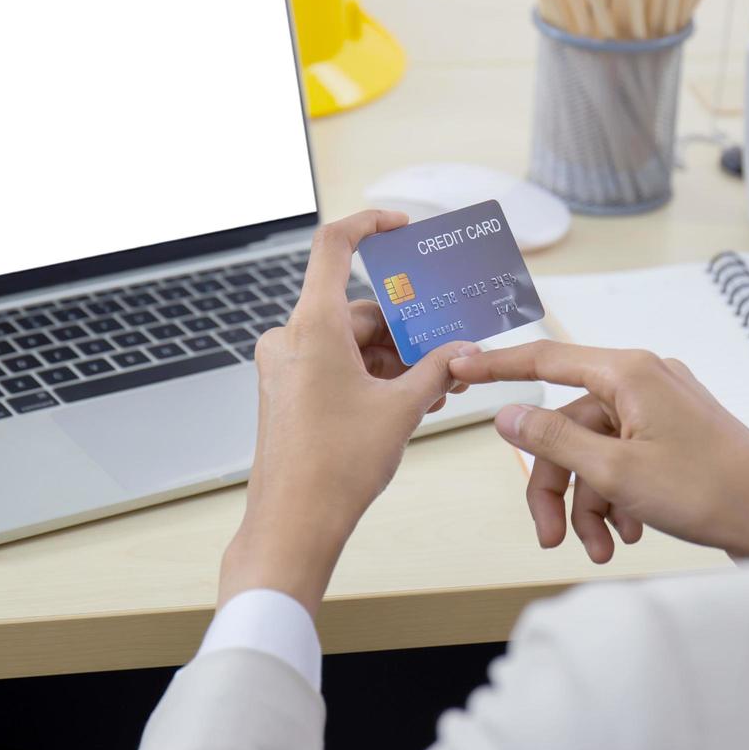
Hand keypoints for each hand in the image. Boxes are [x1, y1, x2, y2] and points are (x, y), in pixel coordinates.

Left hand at [219, 210, 479, 613]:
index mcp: (312, 326)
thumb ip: (437, 369)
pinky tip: (411, 400)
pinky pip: (336, 366)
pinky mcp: (288, 392)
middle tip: (451, 351)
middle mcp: (291, 339)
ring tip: (440, 386)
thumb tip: (463, 350)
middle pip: (358, 309)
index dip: (369, 225)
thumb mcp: (402, 409)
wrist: (293, 524)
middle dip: (408, 330)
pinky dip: (373, 375)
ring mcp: (285, 367)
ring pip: (351, 342)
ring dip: (395, 358)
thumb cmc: (336, 467)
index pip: (334, 246)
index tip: (400, 227)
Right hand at [448, 341, 748, 561]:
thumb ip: (554, 439)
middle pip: (568, 424)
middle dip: (557, 485)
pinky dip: (618, 498)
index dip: (497, 365)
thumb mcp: (616, 471)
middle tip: (549, 538)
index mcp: (630, 373)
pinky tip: (631, 535)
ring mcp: (663, 408)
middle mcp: (645, 380)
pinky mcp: (676, 436)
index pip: (546, 359)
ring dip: (588, 503)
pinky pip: (624, 459)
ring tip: (601, 550)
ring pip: (595, 450)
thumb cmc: (708, 492)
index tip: (458, 369)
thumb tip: (507, 413)